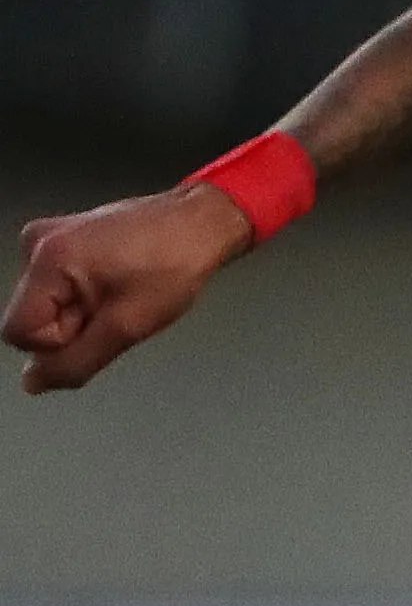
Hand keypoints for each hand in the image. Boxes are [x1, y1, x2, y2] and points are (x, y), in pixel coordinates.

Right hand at [10, 184, 255, 395]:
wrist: (199, 223)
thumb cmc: (174, 262)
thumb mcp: (128, 326)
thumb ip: (76, 361)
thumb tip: (35, 382)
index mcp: (48, 260)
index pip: (18, 333)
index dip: (58, 343)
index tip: (98, 325)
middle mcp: (37, 243)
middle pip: (32, 318)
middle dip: (72, 326)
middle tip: (116, 309)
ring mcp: (49, 239)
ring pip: (47, 306)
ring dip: (81, 313)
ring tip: (121, 293)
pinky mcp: (62, 240)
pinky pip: (59, 288)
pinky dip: (86, 296)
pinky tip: (116, 285)